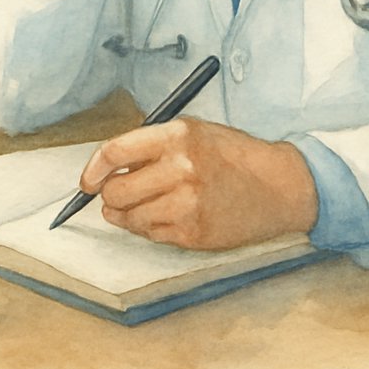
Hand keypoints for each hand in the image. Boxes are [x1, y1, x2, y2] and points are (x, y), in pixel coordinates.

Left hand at [79, 117, 318, 249]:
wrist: (279, 186)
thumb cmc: (233, 156)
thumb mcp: (193, 132)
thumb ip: (150, 146)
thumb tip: (105, 170)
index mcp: (178, 135)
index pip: (114, 152)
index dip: (93, 169)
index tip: (89, 180)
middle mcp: (181, 168)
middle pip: (116, 191)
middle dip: (110, 195)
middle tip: (119, 194)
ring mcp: (188, 204)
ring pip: (129, 218)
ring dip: (128, 215)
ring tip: (148, 204)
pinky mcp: (194, 233)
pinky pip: (151, 235)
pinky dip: (151, 228)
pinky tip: (170, 216)